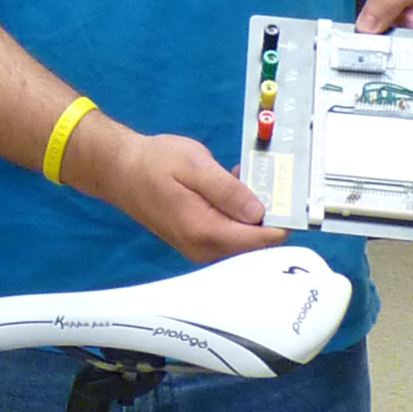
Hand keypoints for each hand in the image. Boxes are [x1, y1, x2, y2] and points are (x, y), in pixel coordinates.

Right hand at [65, 118, 283, 264]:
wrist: (119, 170)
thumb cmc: (153, 163)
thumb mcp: (194, 165)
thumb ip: (228, 190)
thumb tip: (260, 212)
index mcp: (205, 231)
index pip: (259, 240)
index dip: (282, 220)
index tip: (293, 199)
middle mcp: (204, 248)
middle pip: (255, 244)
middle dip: (267, 214)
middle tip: (265, 180)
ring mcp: (200, 248)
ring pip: (244, 239)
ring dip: (251, 212)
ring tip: (242, 178)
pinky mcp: (199, 242)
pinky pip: (230, 234)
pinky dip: (238, 214)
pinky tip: (230, 188)